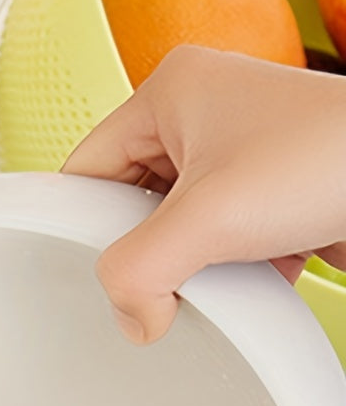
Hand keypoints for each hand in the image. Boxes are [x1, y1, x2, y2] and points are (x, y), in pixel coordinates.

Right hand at [62, 46, 345, 343]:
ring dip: (191, 267)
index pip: (86, 171)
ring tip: (220, 272)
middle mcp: (202, 113)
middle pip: (129, 207)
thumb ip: (136, 274)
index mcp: (171, 88)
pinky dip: (229, 272)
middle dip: (147, 253)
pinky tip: (251, 279)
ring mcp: (238, 154)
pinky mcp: (269, 194)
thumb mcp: (206, 221)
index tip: (100, 270)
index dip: (84, 228)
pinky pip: (219, 244)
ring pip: (175, 231)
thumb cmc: (332, 158)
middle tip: (168, 273)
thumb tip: (130, 316)